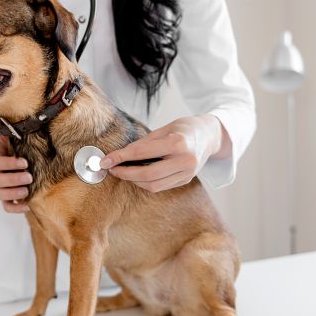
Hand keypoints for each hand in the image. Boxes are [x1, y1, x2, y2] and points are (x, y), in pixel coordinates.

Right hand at [0, 137, 31, 212]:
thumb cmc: (6, 147)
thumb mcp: (7, 138)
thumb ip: (12, 134)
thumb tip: (25, 124)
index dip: (10, 164)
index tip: (24, 162)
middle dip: (14, 179)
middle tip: (29, 176)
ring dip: (13, 194)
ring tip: (26, 191)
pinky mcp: (3, 196)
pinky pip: (5, 206)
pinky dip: (15, 209)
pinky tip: (27, 205)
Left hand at [100, 115, 229, 192]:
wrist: (210, 136)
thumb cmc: (184, 128)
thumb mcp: (164, 128)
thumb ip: (144, 143)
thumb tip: (120, 155)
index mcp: (178, 143)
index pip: (142, 153)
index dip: (120, 158)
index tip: (105, 160)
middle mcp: (184, 160)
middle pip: (147, 175)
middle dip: (125, 174)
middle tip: (111, 169)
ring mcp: (187, 173)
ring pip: (153, 185)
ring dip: (134, 180)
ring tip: (123, 171)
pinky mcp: (186, 180)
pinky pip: (160, 186)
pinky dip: (145, 182)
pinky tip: (137, 175)